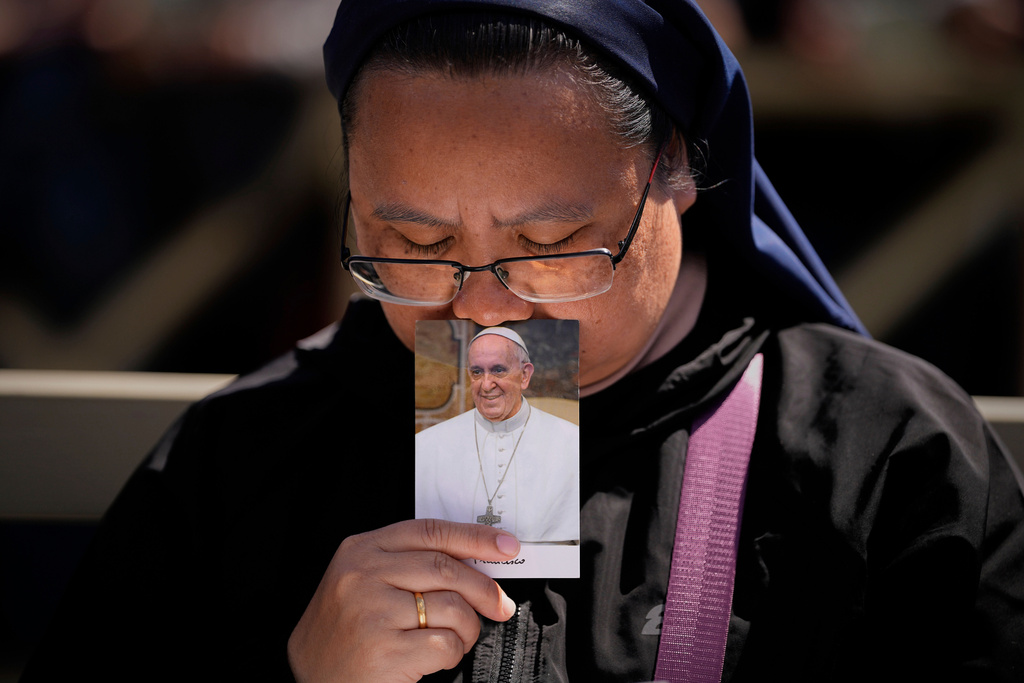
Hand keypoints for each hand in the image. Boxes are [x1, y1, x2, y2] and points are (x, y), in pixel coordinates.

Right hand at [287, 518, 519, 681]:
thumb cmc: (347, 630)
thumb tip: (478, 561)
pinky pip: (445, 644)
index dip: (474, 537)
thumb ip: (411, 564)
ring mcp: (372, 612)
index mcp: (361, 550)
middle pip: (446, 568)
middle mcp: (363, 575)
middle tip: (500, 605)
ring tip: (458, 638)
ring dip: (468, 627)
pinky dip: (454, 653)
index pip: (430, 532)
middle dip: (484, 588)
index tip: (506, 545)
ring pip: (452, 607)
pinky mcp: (384, 650)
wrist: (310, 676)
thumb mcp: (367, 581)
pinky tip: (436, 657)